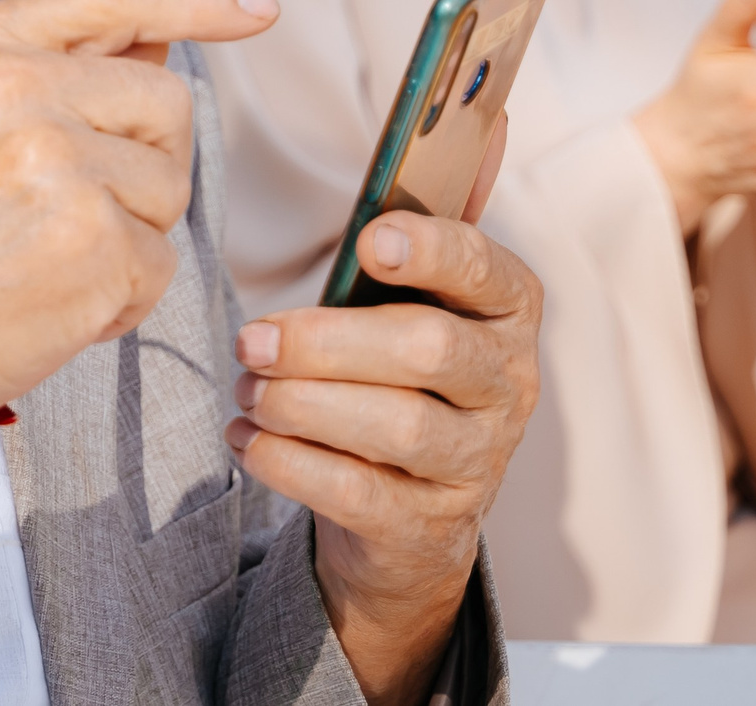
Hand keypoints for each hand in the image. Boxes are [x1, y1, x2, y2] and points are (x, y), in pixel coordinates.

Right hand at [0, 0, 274, 501]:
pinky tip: (48, 310)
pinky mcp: (93, 242)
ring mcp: (58, 160)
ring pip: (168, 188)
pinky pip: (159, 266)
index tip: (255, 7)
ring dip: (128, 239)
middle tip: (69, 221)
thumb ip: (42, 71)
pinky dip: (119, 302)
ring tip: (38, 267)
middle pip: (166, 103)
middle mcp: (18, 84)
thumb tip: (157, 44)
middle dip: (143, 168)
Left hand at [229, 209, 540, 705]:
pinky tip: (248, 440)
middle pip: (430, 349)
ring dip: (301, 404)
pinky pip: (359, 492)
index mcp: (505, 313)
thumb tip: (357, 229)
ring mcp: (478, 461)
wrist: (410, 513)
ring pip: (399, 426)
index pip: (484, 270)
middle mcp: (507, 386)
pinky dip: (289, 462)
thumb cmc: (393, 379)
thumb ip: (378, 271)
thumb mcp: (394, 316)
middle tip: (252, 342)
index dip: (433, 251)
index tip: (371, 243)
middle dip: (326, 342)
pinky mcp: (432, 526)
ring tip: (248, 391)